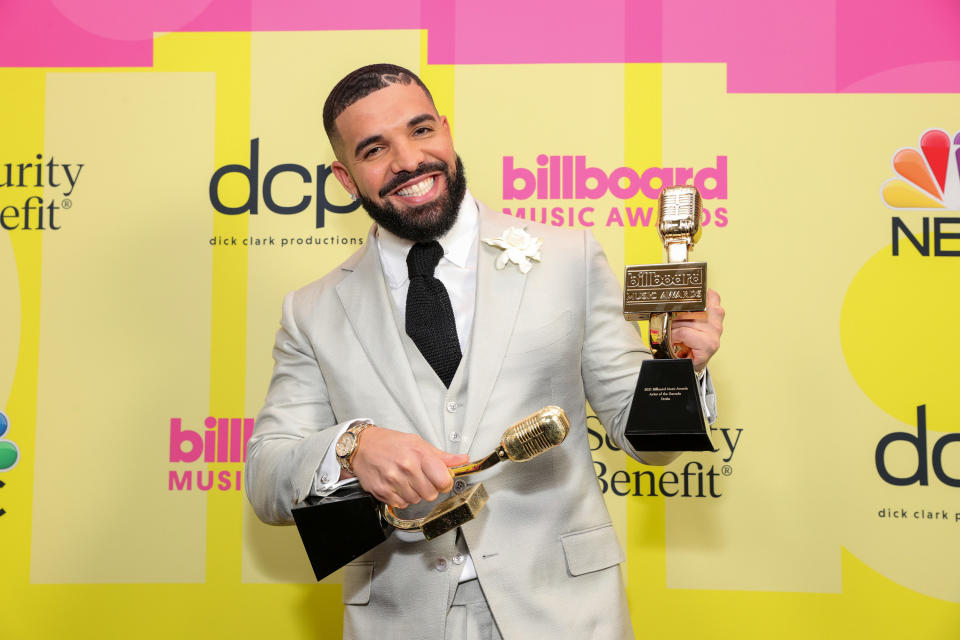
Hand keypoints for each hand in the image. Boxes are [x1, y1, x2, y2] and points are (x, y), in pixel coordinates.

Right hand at [348, 426, 468, 507]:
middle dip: (428, 488)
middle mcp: (406, 467)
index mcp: (419, 454)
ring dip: (414, 493)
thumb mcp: (418, 443)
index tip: (439, 480)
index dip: (444, 482)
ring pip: (416, 500)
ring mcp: (393, 480)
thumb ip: (441, 456)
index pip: (444, 480)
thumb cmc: (390, 443)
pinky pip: (401, 504)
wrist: (362, 446)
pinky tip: (396, 485)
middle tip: (419, 478)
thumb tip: (463, 460)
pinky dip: (400, 497)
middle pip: (431, 494)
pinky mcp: (382, 491)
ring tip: (405, 480)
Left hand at [669, 288, 723, 371]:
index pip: (711, 295)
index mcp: (715, 314)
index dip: (697, 294)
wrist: (689, 366)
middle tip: (672, 324)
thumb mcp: (688, 323)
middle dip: (676, 315)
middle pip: (691, 308)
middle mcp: (717, 322)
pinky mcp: (708, 345)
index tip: (684, 296)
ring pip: (684, 321)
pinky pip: (684, 332)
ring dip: (673, 327)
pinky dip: (675, 336)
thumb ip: (689, 309)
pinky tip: (676, 341)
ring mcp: (714, 334)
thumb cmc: (688, 344)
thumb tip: (674, 297)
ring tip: (673, 335)